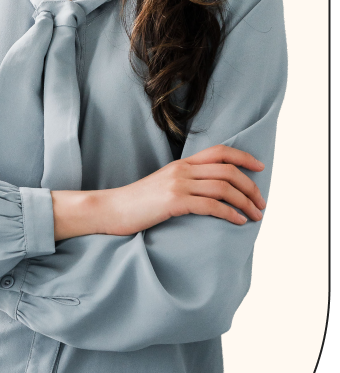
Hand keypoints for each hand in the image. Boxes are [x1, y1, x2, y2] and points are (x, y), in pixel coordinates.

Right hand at [100, 144, 265, 235]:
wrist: (110, 209)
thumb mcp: (162, 185)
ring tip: (256, 216)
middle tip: (261, 203)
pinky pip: (211, 206)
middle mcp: (181, 170)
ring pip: (224, 188)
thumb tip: (208, 191)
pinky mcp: (173, 202)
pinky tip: (238, 221)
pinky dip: (230, 213)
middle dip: (251, 187)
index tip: (260, 169)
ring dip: (245, 202)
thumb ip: (184, 182)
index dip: (244, 157)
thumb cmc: (136, 203)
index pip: (219, 151)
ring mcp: (177, 185)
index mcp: (180, 164)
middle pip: (228, 170)